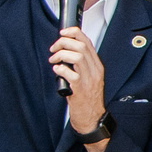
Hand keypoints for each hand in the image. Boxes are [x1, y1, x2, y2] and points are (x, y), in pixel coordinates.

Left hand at [51, 27, 107, 146]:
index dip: (73, 33)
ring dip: (61, 55)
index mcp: (97, 66)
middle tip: (54, 49)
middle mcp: (95, 71)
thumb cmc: (87, 99)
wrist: (92, 118)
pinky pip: (70, 73)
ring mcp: (89, 80)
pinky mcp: (80, 89)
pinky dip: (60, 69)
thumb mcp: (89, 78)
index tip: (62, 33)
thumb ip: (81, 65)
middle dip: (63, 43)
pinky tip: (57, 71)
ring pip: (77, 56)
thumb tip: (65, 51)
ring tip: (54, 61)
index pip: (87, 42)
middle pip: (81, 46)